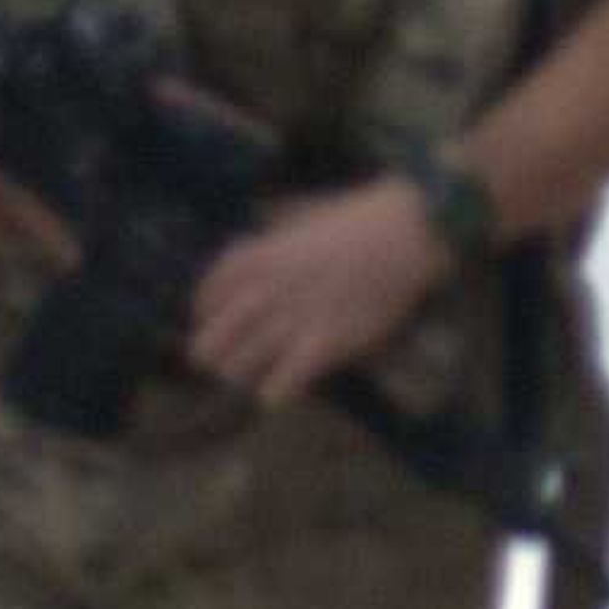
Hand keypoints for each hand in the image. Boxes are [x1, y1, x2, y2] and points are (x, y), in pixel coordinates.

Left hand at [187, 175, 450, 407]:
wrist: (404, 233)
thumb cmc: (355, 219)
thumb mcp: (299, 214)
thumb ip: (269, 234)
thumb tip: (253, 244)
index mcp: (254, 260)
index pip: (203, 301)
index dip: (205, 317)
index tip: (216, 324)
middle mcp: (263, 292)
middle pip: (208, 345)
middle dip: (215, 357)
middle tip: (233, 360)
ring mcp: (293, 320)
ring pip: (238, 370)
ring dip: (245, 377)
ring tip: (259, 375)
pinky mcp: (326, 343)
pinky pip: (283, 383)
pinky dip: (275, 393)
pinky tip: (280, 392)